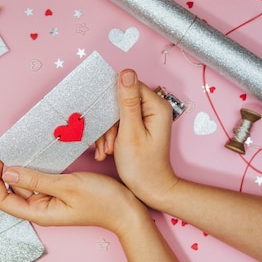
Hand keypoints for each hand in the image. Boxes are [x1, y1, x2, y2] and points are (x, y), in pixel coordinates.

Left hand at [0, 156, 147, 235]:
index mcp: (39, 213)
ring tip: (23, 146)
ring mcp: (49, 200)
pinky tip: (39, 153)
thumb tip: (7, 172)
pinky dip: (36, 166)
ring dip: (22, 165)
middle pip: (12, 189)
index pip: (2, 200)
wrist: (127, 210)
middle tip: (10, 146)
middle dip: (7, 168)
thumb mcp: (67, 186)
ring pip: (26, 181)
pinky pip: (40, 178)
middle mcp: (40, 208)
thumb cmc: (102, 201)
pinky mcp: (59, 192)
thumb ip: (36, 179)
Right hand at [95, 69, 178, 209]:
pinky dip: (110, 136)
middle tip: (107, 142)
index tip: (105, 120)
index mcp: (156, 106)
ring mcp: (146, 118)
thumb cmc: (142, 166)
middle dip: (109, 122)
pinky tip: (107, 151)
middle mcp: (154, 109)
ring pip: (117, 113)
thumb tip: (126, 72)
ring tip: (107, 150)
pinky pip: (119, 123)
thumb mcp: (130, 132)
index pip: (129, 87)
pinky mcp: (139, 126)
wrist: (149, 189)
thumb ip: (127, 102)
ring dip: (108, 132)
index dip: (113, 101)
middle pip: (121, 100)